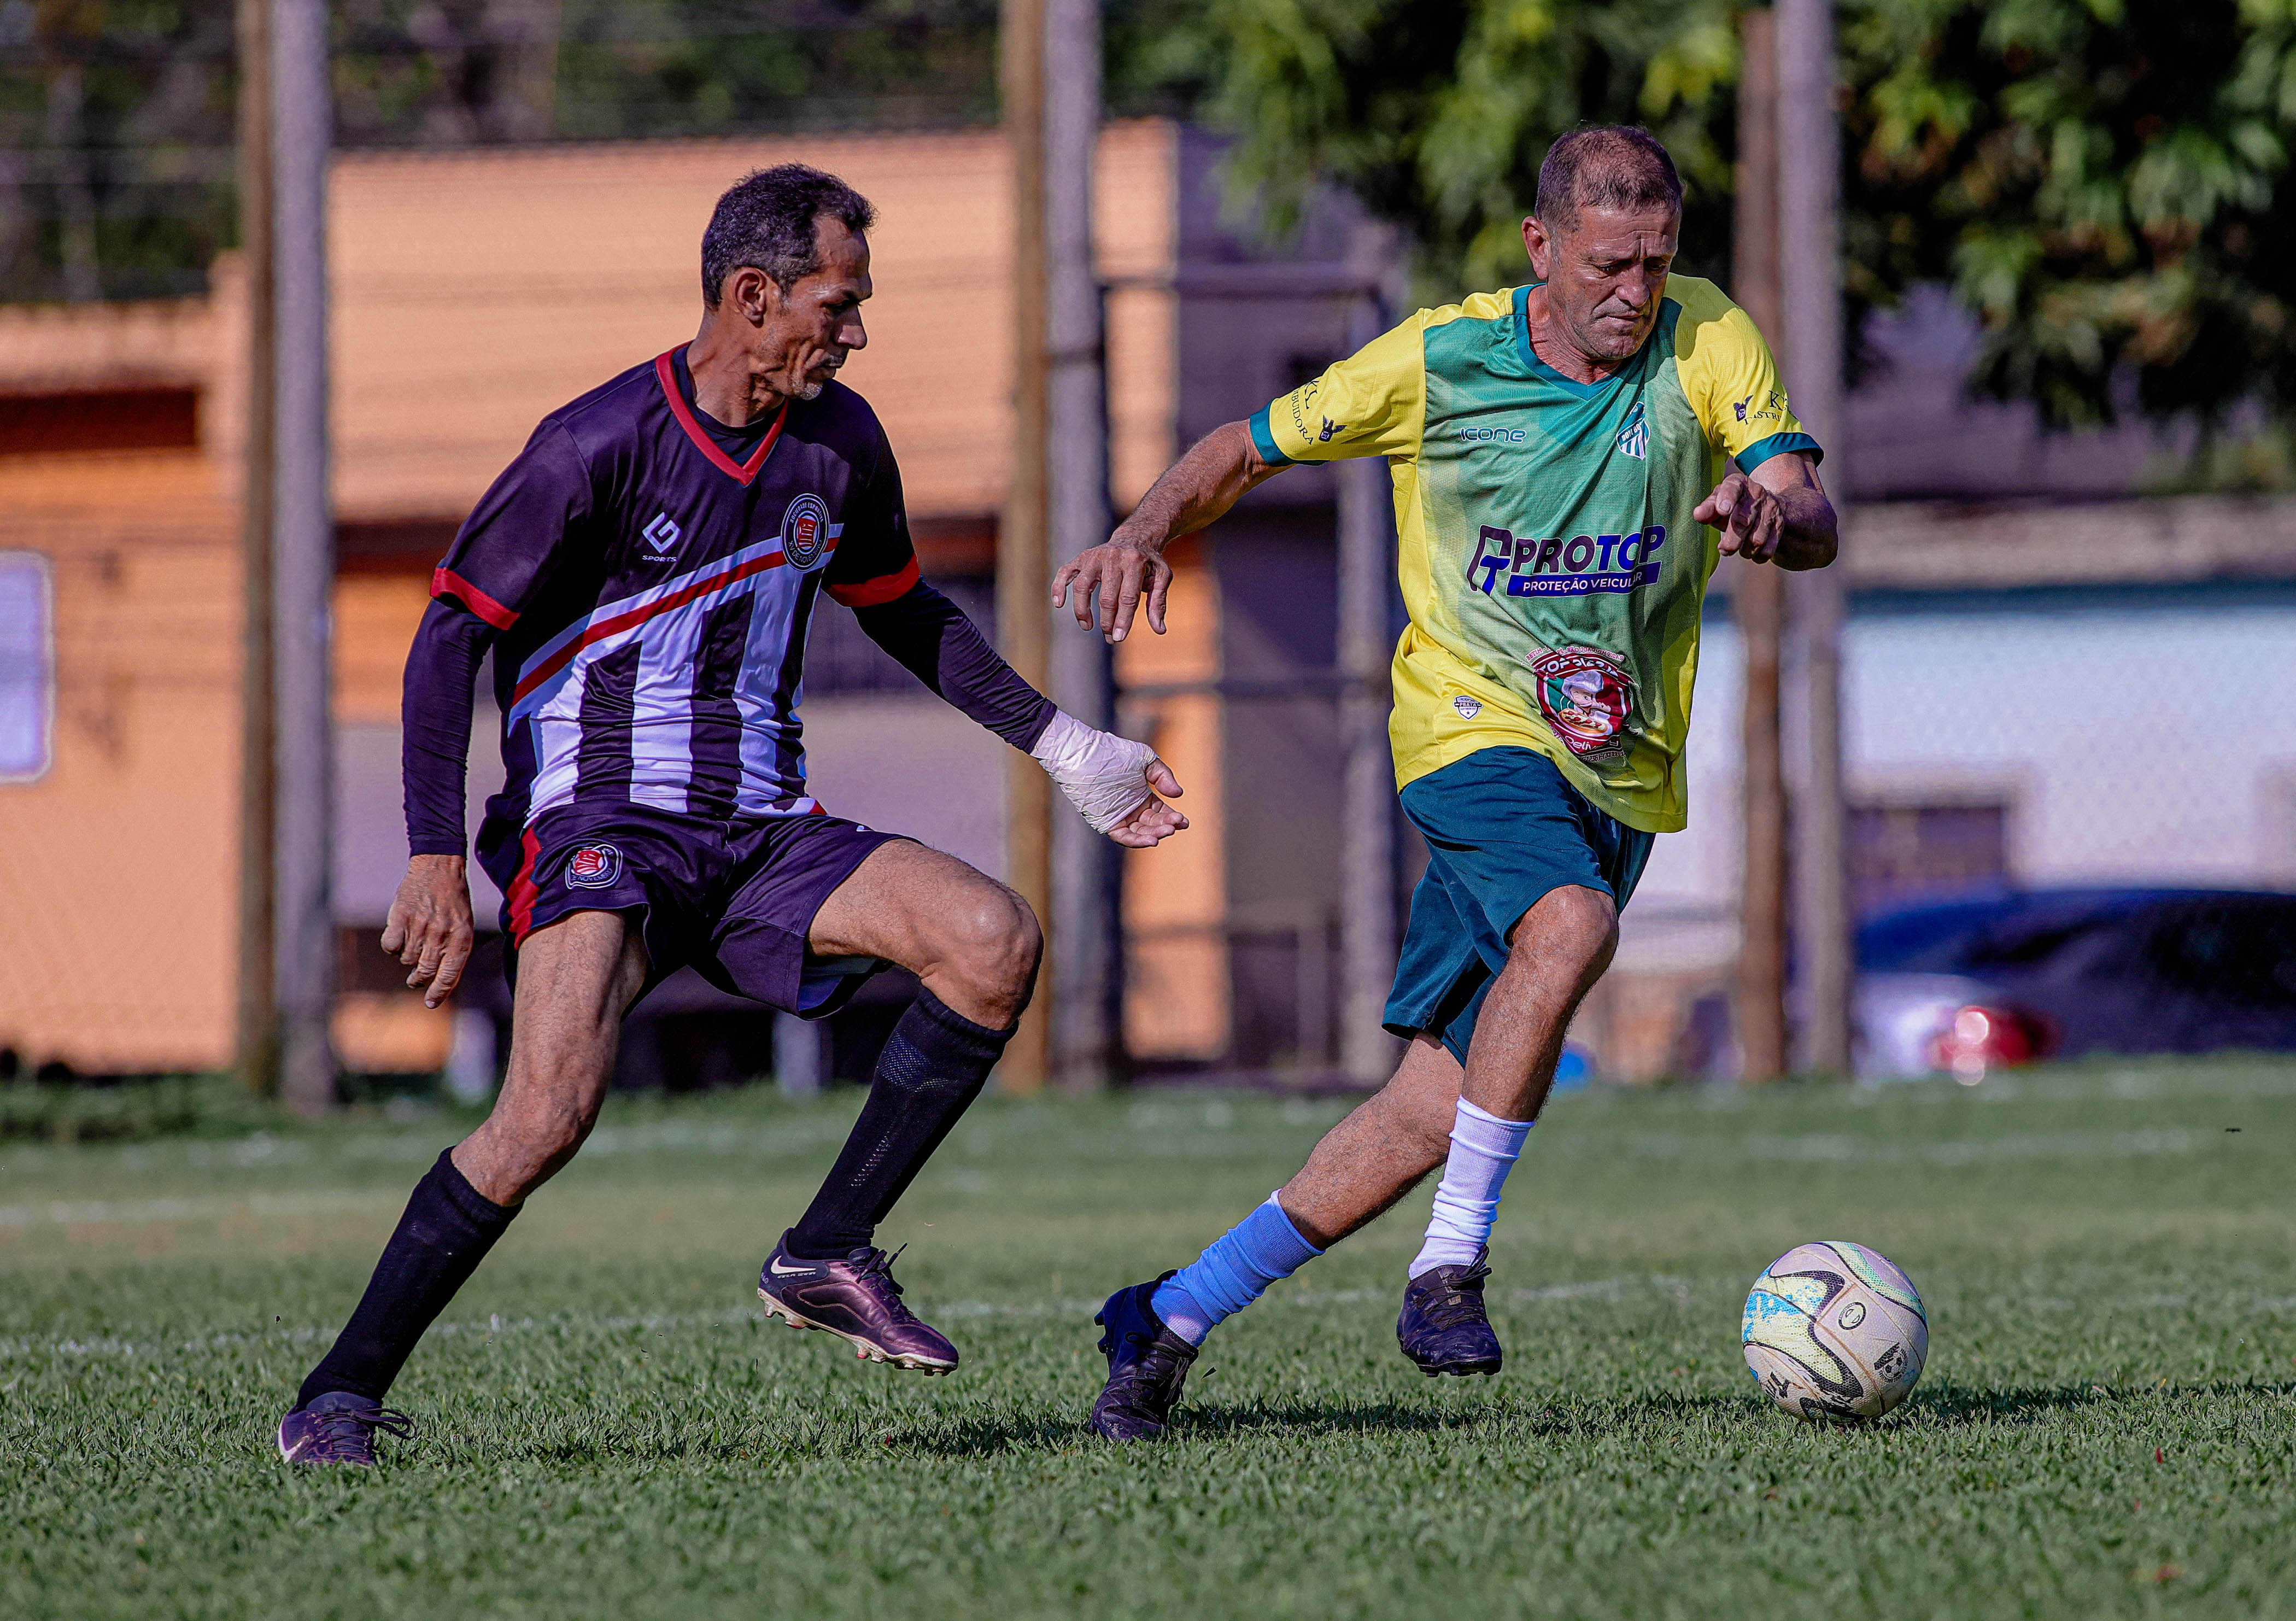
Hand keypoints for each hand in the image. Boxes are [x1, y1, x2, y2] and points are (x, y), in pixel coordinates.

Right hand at [382, 853, 475, 1008]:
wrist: (439, 868)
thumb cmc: (453, 901)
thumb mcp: (464, 926)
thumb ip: (454, 952)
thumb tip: (440, 982)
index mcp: (461, 939)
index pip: (449, 976)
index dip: (439, 993)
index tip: (430, 1004)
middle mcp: (441, 935)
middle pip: (425, 972)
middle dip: (419, 980)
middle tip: (415, 980)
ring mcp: (420, 927)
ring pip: (406, 960)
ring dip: (408, 957)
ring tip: (414, 941)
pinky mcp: (400, 918)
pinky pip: (390, 947)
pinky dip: (393, 946)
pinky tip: (400, 935)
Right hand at [1052, 531, 1171, 643]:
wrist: (1134, 537)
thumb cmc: (1149, 562)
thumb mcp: (1161, 577)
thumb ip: (1158, 603)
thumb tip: (1159, 631)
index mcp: (1135, 562)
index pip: (1127, 597)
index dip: (1123, 620)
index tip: (1119, 638)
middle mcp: (1113, 557)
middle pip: (1106, 597)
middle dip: (1107, 621)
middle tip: (1110, 638)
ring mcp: (1094, 556)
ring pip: (1082, 586)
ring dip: (1082, 610)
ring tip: (1087, 626)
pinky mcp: (1082, 557)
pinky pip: (1065, 572)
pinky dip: (1059, 587)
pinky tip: (1059, 604)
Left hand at [1106, 759, 1188, 848]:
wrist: (1086, 754)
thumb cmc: (1114, 753)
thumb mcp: (1145, 759)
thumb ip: (1163, 775)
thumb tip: (1178, 794)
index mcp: (1140, 796)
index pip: (1160, 812)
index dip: (1172, 817)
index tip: (1184, 821)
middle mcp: (1130, 809)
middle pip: (1152, 824)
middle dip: (1166, 825)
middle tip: (1176, 825)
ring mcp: (1118, 816)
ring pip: (1140, 832)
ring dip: (1155, 834)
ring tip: (1167, 831)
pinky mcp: (1106, 822)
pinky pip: (1123, 836)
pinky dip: (1137, 841)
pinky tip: (1152, 840)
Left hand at [1695, 470, 1786, 562]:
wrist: (1761, 505)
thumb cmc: (1730, 505)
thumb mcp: (1716, 503)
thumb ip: (1707, 509)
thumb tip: (1698, 515)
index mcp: (1737, 483)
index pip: (1732, 489)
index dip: (1727, 499)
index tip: (1722, 510)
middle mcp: (1757, 493)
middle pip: (1743, 521)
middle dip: (1732, 540)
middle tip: (1724, 549)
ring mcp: (1771, 508)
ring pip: (1756, 539)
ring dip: (1744, 550)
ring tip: (1737, 547)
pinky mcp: (1779, 524)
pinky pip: (1768, 548)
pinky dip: (1757, 556)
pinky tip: (1751, 551)